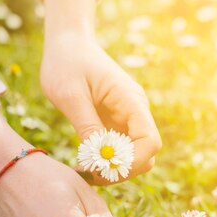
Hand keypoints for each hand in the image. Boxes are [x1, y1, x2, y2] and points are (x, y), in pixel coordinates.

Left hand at [41, 0, 161, 183]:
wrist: (68, 43)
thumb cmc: (66, 63)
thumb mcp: (70, 95)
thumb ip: (86, 125)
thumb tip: (98, 158)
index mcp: (130, 101)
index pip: (150, 141)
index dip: (132, 162)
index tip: (102, 168)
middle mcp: (135, 111)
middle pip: (147, 154)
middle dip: (122, 169)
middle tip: (89, 172)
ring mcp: (127, 118)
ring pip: (135, 156)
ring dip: (114, 168)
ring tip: (84, 168)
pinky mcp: (116, 123)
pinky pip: (120, 150)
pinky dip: (106, 160)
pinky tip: (84, 160)